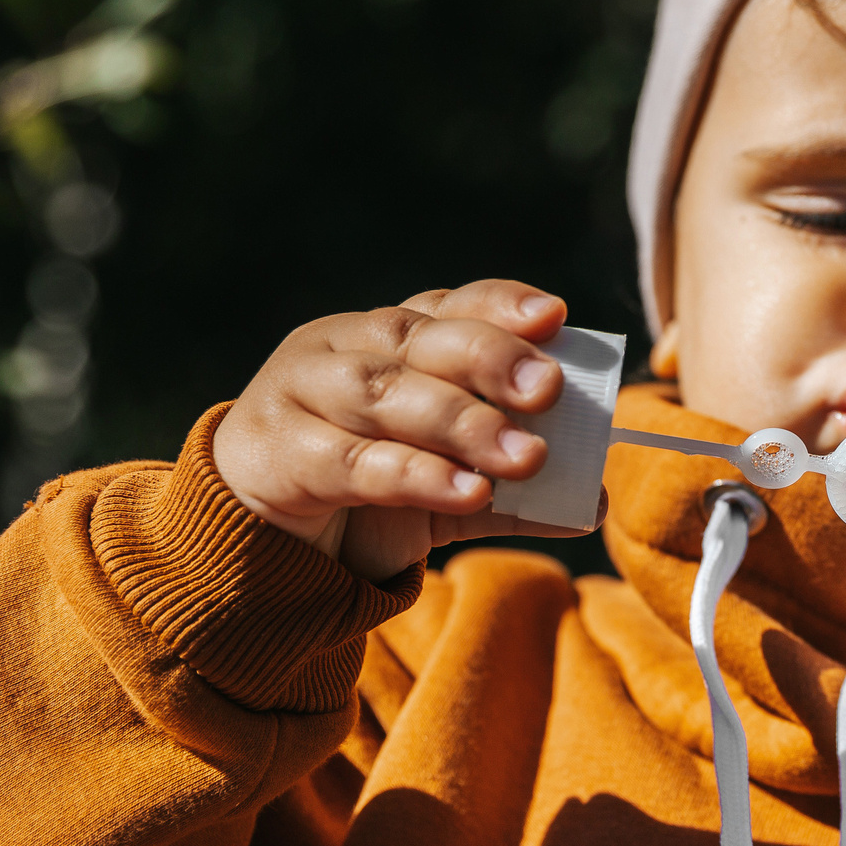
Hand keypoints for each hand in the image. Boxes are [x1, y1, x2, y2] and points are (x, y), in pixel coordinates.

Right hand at [212, 280, 600, 580]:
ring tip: (528, 456)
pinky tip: (471, 492)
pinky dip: (418, 475)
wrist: (254, 539)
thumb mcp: (443, 484)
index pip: (449, 305)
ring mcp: (302, 394)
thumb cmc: (361, 493)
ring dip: (463, 424)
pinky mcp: (279, 454)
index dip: (500, 305)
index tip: (554, 317)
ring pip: (388, 396)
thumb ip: (508, 485)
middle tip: (551, 388)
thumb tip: (592, 499)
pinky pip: (355, 463)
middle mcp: (344, 349)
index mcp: (387, 338)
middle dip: (491, 359)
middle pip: (420, 340)